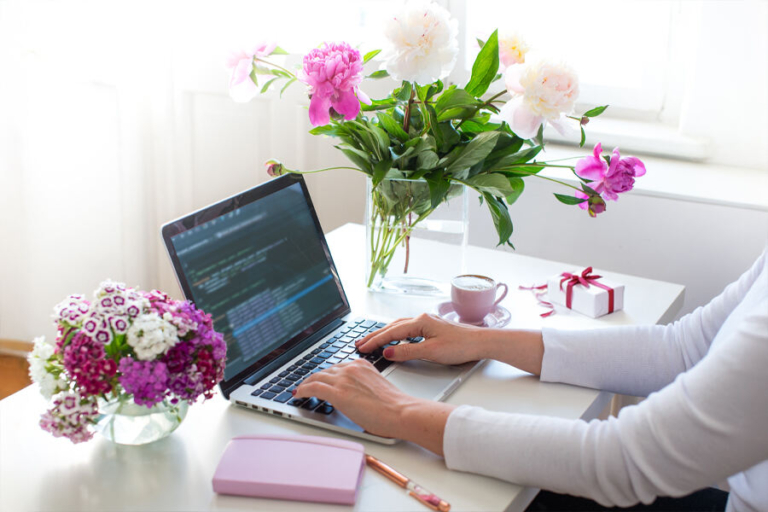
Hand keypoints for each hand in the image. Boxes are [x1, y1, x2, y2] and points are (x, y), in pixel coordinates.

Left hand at [293, 359, 418, 438]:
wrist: (400, 412)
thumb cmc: (394, 406)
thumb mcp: (375, 388)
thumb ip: (361, 387)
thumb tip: (353, 397)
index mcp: (361, 365)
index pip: (336, 368)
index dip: (325, 375)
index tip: (320, 380)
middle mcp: (351, 368)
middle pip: (325, 371)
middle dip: (314, 379)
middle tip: (306, 386)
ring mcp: (344, 379)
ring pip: (316, 378)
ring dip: (306, 385)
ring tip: (301, 390)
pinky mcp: (338, 393)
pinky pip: (313, 387)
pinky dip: (304, 390)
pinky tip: (299, 394)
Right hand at [356, 313, 486, 364]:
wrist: (481, 342)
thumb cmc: (461, 346)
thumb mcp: (432, 352)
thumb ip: (408, 352)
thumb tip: (388, 353)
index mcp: (420, 322)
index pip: (391, 332)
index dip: (375, 341)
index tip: (362, 347)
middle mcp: (422, 319)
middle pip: (392, 327)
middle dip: (375, 335)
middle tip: (359, 343)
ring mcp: (427, 322)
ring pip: (399, 327)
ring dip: (385, 334)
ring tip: (371, 341)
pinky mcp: (432, 328)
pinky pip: (408, 329)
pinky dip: (396, 334)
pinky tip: (394, 339)